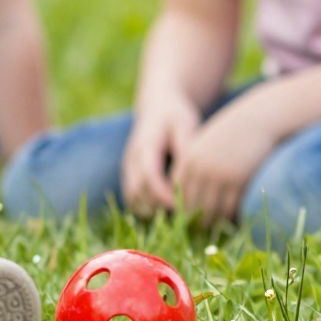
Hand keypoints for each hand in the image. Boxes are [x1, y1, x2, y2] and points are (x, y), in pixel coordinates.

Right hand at [121, 96, 199, 217]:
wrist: (157, 106)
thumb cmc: (175, 115)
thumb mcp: (185, 124)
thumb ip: (186, 147)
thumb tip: (191, 172)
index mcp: (146, 145)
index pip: (149, 174)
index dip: (162, 193)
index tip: (179, 204)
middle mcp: (132, 159)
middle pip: (137, 191)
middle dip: (157, 207)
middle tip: (182, 214)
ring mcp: (128, 167)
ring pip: (132, 198)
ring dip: (151, 210)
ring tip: (175, 214)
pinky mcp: (129, 174)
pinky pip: (132, 198)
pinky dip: (146, 208)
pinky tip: (166, 211)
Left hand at [170, 98, 283, 225]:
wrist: (260, 119)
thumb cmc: (234, 132)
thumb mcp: (208, 145)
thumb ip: (196, 166)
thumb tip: (191, 195)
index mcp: (189, 158)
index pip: (180, 191)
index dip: (184, 206)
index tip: (191, 217)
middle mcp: (200, 168)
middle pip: (193, 204)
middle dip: (198, 219)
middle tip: (204, 229)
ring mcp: (218, 175)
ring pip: (211, 209)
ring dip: (215, 221)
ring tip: (219, 228)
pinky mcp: (237, 180)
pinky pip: (230, 207)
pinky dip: (231, 216)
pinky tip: (234, 219)